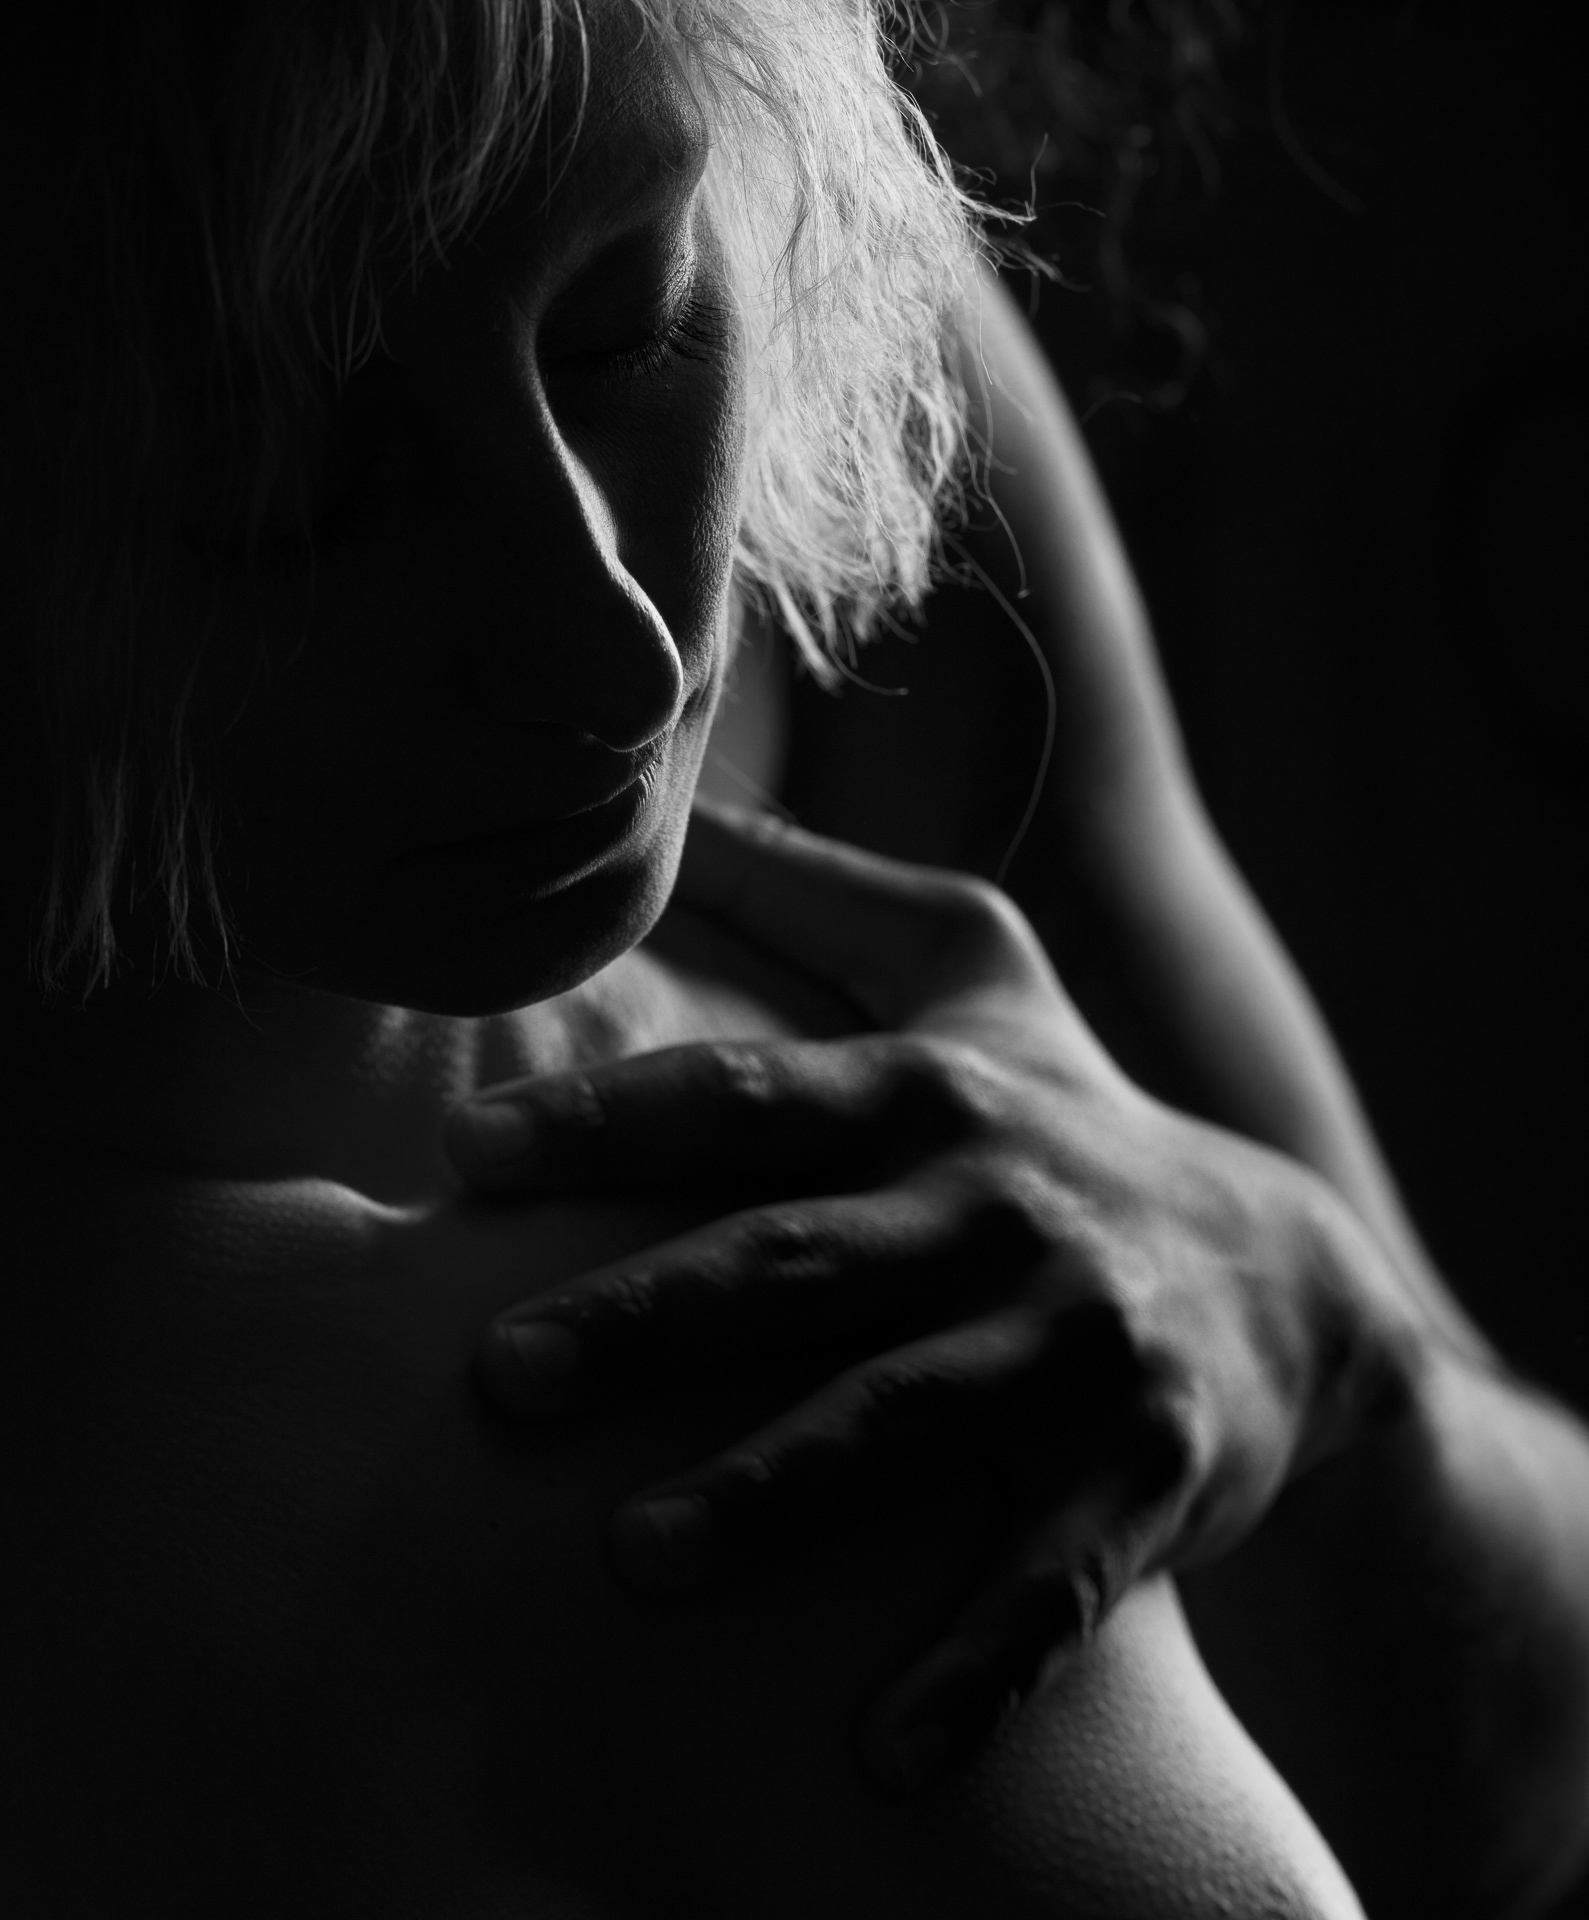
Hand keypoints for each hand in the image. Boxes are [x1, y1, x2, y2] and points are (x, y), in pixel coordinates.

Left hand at [447, 801, 1408, 1792]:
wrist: (1284, 1271)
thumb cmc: (1066, 1110)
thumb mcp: (970, 969)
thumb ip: (811, 891)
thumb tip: (663, 808)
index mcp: (931, 1093)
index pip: (749, 1096)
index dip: (607, 1119)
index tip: (463, 1154)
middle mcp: (998, 1209)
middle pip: (803, 1260)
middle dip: (652, 1314)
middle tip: (498, 1375)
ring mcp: (1075, 1347)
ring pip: (906, 1420)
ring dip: (774, 1489)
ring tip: (635, 1555)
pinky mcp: (1143, 1471)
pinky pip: (1049, 1580)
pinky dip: (973, 1665)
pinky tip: (880, 1753)